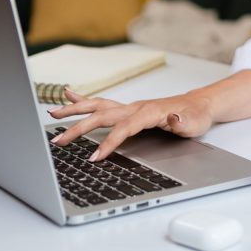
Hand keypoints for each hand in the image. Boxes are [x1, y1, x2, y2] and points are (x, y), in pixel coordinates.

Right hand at [47, 88, 213, 160]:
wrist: (198, 105)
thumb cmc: (195, 115)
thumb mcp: (193, 122)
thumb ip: (181, 122)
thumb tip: (172, 117)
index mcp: (147, 112)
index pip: (123, 128)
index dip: (108, 142)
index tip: (94, 157)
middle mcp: (134, 107)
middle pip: (101, 115)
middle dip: (79, 128)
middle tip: (58, 141)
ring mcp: (129, 106)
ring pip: (97, 106)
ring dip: (74, 110)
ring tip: (52, 113)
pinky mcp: (128, 108)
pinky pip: (102, 102)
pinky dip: (84, 98)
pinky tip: (68, 94)